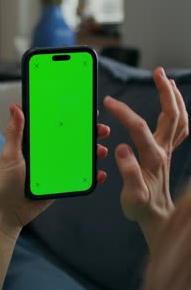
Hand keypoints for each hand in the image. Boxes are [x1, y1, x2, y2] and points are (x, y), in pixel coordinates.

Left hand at [0, 103, 109, 233]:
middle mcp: (49, 153)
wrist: (9, 211)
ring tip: (101, 151)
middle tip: (102, 130)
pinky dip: (91, 176)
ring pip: (79, 157)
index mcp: (38, 143)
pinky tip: (99, 174)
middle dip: (90, 133)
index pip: (58, 126)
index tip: (86, 111)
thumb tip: (15, 107)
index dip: (72, 118)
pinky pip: (79, 177)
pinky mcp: (62, 182)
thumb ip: (15, 132)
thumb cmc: (4, 182)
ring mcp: (57, 168)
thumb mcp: (10, 154)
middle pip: (73, 140)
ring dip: (93, 152)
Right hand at [103, 67, 188, 248]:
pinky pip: (179, 127)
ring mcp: (169, 150)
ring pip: (180, 118)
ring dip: (175, 97)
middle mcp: (164, 151)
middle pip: (171, 115)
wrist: (157, 217)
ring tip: (167, 80)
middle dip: (165, 92)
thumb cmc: (141, 207)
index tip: (109, 101)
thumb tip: (122, 149)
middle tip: (158, 72)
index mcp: (152, 159)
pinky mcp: (168, 152)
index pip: (138, 128)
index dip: (123, 112)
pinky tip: (173, 104)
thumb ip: (128, 173)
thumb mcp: (132, 197)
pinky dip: (179, 111)